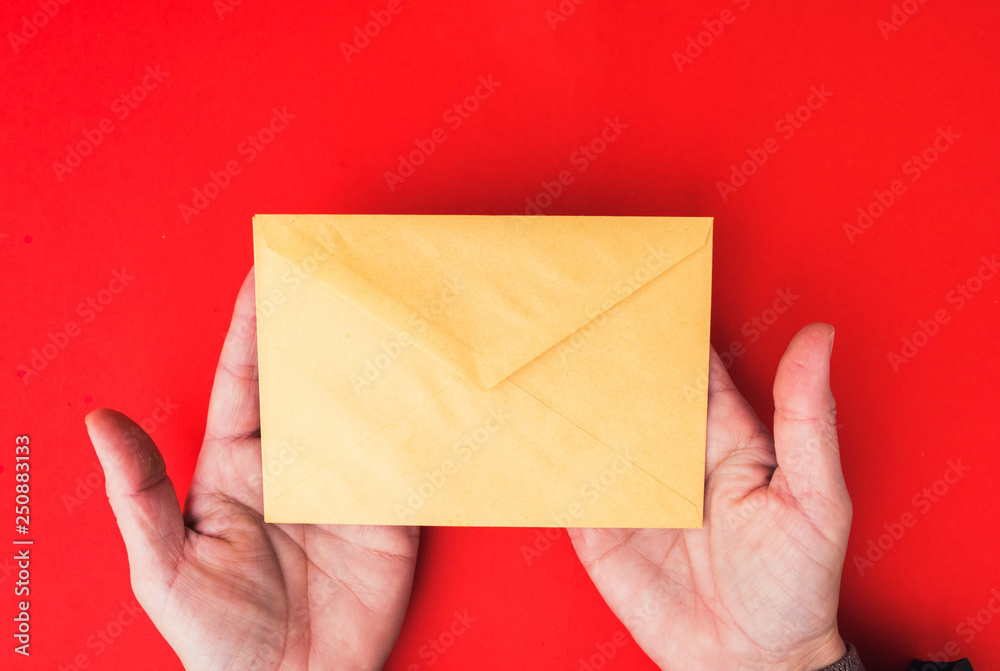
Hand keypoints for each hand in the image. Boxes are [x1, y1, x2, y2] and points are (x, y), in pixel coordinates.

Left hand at [86, 269, 418, 670]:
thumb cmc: (217, 636)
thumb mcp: (163, 567)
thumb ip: (140, 493)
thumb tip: (99, 420)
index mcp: (236, 466)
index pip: (245, 382)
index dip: (252, 330)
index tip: (263, 277)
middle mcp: (293, 464)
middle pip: (309, 382)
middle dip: (319, 328)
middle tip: (336, 275)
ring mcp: (344, 484)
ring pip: (360, 408)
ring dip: (373, 363)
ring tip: (386, 311)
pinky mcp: (389, 511)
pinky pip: (403, 459)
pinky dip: (417, 422)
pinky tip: (425, 383)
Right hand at [570, 323, 851, 670]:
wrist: (746, 663)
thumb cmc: (793, 585)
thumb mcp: (814, 497)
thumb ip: (806, 420)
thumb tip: (819, 339)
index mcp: (725, 437)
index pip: (692, 372)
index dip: (670, 333)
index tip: (643, 291)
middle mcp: (674, 456)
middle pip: (634, 393)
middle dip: (608, 357)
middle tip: (575, 313)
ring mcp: (633, 490)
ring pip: (595, 430)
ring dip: (570, 399)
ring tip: (540, 357)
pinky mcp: (599, 527)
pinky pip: (568, 484)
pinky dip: (546, 457)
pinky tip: (526, 426)